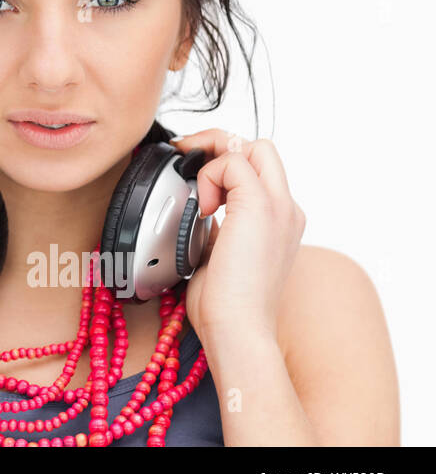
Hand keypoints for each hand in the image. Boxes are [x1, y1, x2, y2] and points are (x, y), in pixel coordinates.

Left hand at [168, 129, 305, 344]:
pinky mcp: (261, 206)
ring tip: (199, 196)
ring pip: (252, 147)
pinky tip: (203, 208)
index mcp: (278, 221)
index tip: (191, 173)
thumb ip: (217, 229)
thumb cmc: (225, 305)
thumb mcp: (218, 254)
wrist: (238, 328)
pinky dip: (210, 175)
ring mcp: (279, 206)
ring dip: (215, 158)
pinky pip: (233, 162)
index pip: (257, 169)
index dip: (222, 164)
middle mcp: (286, 209)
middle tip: (188, 161)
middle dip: (219, 144)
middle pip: (260, 148)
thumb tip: (198, 213)